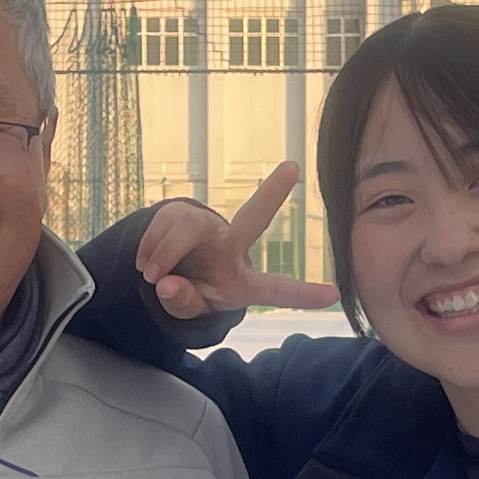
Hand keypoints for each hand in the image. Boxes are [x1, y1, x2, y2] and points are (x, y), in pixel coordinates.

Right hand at [140, 163, 340, 321]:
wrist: (162, 275)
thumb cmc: (189, 294)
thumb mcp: (188, 310)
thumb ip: (182, 302)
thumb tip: (167, 283)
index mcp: (243, 282)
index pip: (275, 289)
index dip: (302, 294)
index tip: (333, 295)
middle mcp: (233, 247)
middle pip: (253, 218)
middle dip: (272, 193)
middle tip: (292, 168)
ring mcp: (208, 227)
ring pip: (188, 227)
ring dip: (163, 253)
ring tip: (149, 274)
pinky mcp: (182, 213)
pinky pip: (163, 222)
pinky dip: (148, 246)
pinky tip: (145, 261)